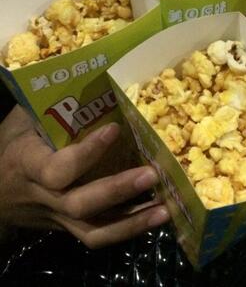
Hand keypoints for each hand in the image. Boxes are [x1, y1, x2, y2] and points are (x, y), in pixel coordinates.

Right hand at [0, 106, 168, 247]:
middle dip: (118, 190)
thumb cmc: (14, 145)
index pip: (57, 168)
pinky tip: (156, 216)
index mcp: (29, 164)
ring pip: (93, 231)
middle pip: (80, 204)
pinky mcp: (70, 228)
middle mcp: (45, 196)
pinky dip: (129, 229)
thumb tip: (88, 75)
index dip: (87, 153)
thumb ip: (50, 105)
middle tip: (152, 173)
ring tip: (165, 208)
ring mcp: (58, 217)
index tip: (114, 129)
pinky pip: (98, 236)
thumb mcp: (24, 120)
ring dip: (132, 222)